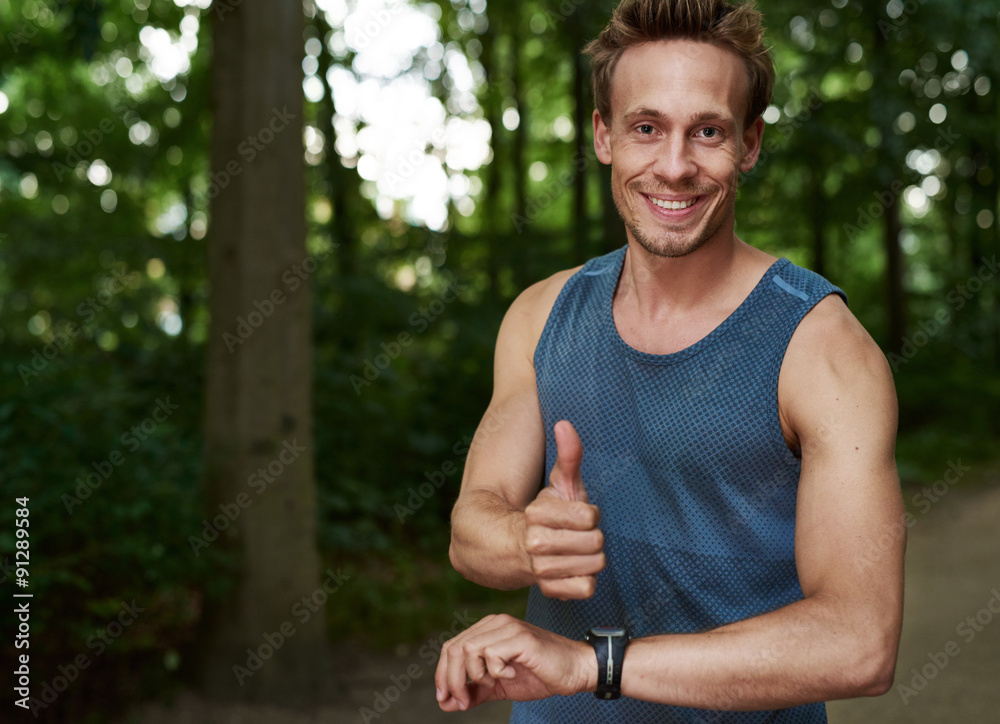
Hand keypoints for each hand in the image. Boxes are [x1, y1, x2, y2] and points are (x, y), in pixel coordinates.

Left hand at [434, 613, 594, 711]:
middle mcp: (495, 623)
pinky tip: (512, 674)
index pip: (451, 647)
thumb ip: (473, 692)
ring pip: (469, 649)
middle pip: (455, 648)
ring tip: (496, 682)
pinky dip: (496, 671)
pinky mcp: (521, 638)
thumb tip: (445, 703)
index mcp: (487, 629)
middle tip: (464, 702)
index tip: (446, 700)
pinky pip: (492, 654)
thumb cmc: (538, 675)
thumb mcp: (498, 686)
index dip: (442, 675)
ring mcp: (508, 627)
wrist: (574, 671)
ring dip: (477, 676)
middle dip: (452, 680)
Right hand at [523, 420, 604, 599]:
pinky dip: (586, 580)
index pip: (589, 517)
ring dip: (591, 558)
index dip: (589, 515)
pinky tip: (574, 570)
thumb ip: (568, 455)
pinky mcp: (549, 591)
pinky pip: (586, 589)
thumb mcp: (559, 484)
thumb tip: (565, 423)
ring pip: (594, 566)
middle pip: (595, 542)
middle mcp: (535, 543)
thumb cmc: (547, 513)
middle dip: (592, 536)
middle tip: (578, 535)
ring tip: (576, 552)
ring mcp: (540, 570)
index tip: (578, 515)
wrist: (515, 549)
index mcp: (536, 515)